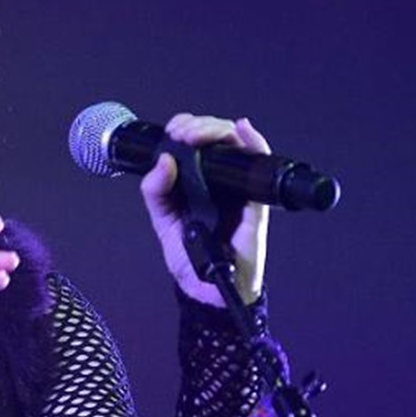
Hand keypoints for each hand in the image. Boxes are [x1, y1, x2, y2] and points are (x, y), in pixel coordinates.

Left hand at [139, 114, 270, 306]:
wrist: (206, 289)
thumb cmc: (190, 256)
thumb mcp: (163, 219)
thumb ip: (156, 191)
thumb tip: (162, 161)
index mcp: (201, 182)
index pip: (201, 143)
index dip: (190, 127)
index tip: (174, 129)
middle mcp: (223, 182)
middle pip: (220, 138)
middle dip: (201, 126)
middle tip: (183, 132)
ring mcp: (240, 191)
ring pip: (239, 146)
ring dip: (219, 130)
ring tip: (198, 132)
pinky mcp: (254, 205)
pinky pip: (259, 171)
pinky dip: (254, 145)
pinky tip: (243, 131)